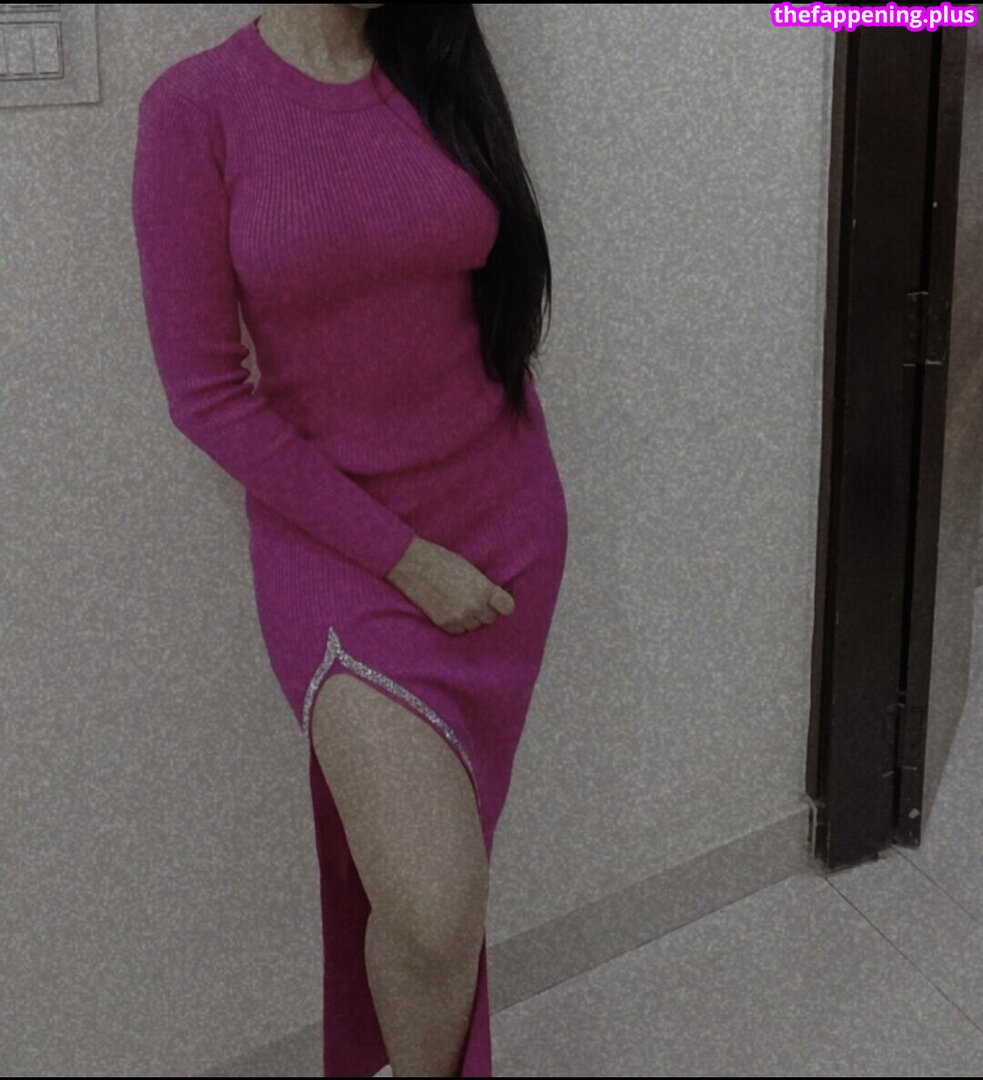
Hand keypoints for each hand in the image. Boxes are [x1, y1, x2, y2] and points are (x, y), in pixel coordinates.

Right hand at [385, 536, 514, 633]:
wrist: (414, 565)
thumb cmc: (443, 561)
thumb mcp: (470, 569)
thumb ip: (484, 586)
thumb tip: (493, 599)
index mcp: (484, 589)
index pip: (507, 607)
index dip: (504, 604)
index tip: (501, 602)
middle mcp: (474, 606)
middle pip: (490, 619)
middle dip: (485, 610)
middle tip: (474, 599)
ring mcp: (459, 617)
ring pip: (474, 626)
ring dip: (471, 618)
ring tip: (460, 603)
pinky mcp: (444, 624)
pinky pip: (459, 631)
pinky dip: (458, 624)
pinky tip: (450, 610)